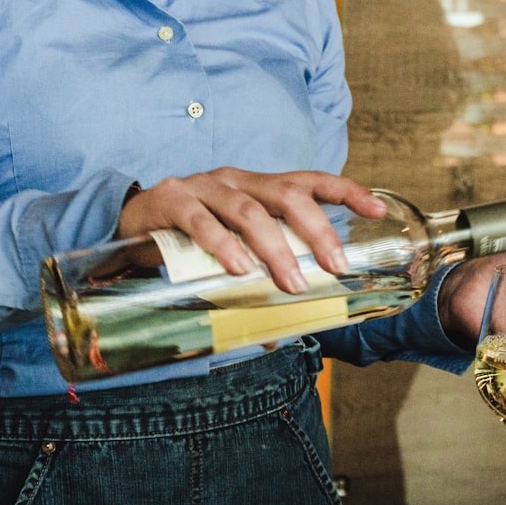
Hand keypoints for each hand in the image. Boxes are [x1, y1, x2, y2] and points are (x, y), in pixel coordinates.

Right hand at [117, 167, 387, 294]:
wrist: (127, 225)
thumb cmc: (188, 239)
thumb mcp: (232, 249)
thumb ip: (260, 274)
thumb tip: (289, 324)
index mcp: (257, 186)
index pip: (309, 180)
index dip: (346, 190)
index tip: (378, 208)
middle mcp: (235, 179)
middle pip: (286, 195)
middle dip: (317, 230)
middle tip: (335, 267)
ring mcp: (202, 186)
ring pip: (247, 209)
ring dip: (274, 248)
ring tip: (290, 282)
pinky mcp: (171, 200)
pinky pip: (200, 220)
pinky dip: (222, 245)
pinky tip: (238, 269)